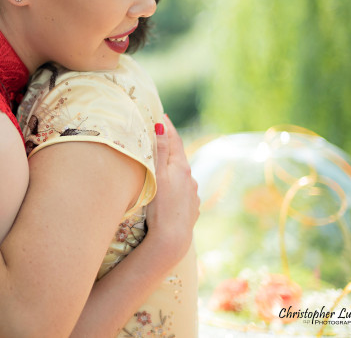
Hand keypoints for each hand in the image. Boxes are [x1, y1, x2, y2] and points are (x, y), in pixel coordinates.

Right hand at [145, 115, 199, 263]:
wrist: (172, 238)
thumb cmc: (160, 206)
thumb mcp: (158, 175)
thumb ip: (160, 150)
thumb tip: (161, 125)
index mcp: (181, 167)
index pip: (175, 140)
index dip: (168, 127)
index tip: (162, 114)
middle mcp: (190, 178)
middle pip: (179, 157)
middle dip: (169, 146)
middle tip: (158, 136)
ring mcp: (192, 194)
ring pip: (181, 175)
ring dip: (172, 168)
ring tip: (161, 166)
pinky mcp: (191, 208)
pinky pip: (183, 191)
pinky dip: (176, 185)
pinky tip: (169, 192)